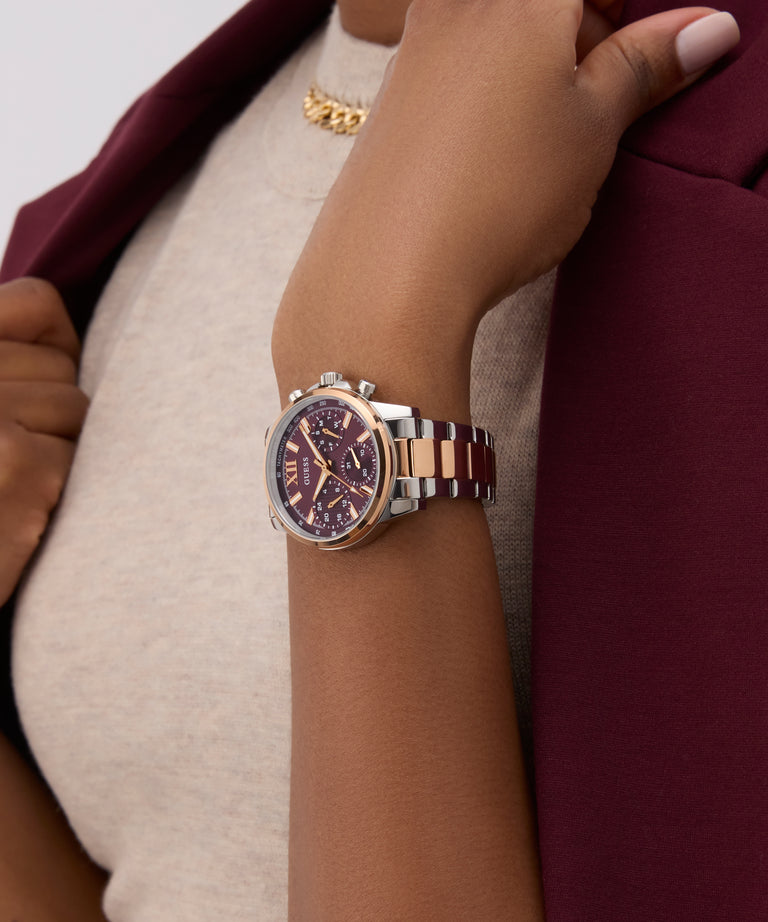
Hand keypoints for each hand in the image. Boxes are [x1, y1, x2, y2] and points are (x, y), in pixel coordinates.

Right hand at [0, 278, 88, 606]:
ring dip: (56, 453)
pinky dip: (56, 491)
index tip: (31, 390)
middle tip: (5, 456)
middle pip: (65, 367)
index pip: (38, 303)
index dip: (52, 347)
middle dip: (51, 413)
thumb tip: (72, 342)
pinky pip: (78, 458)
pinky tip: (12, 514)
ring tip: (3, 485)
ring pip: (78, 411)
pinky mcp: (15, 463)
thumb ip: (5, 362)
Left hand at [358, 1, 738, 307]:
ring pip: (493, 36)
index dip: (616, 21)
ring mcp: (414, 52)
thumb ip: (644, 66)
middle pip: (537, 4)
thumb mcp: (593, 129)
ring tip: (540, 142)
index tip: (627, 66)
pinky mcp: (389, 103)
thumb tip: (705, 30)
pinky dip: (485, 99)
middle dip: (577, 40)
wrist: (394, 274)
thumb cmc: (502, 197)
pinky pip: (452, 75)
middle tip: (595, 106)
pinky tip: (490, 159)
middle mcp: (458, 7)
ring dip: (531, 73)